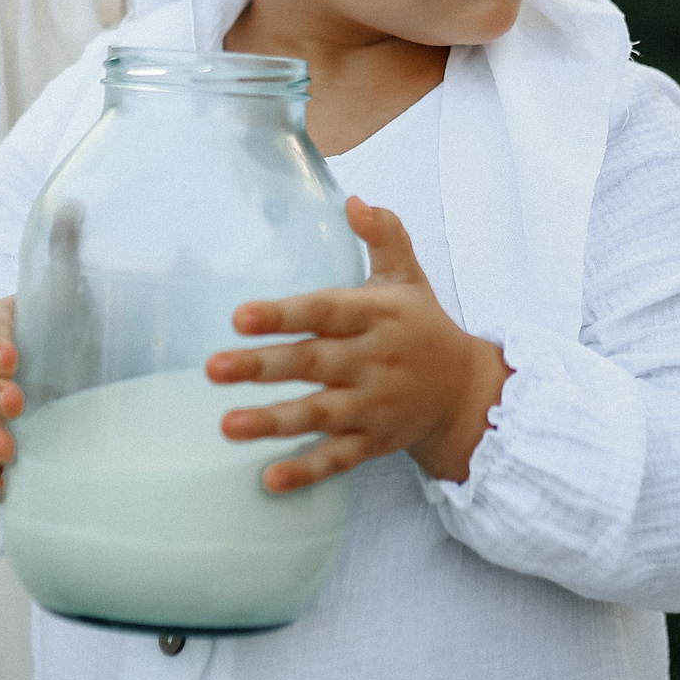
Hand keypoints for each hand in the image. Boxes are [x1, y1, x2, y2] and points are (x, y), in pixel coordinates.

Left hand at [207, 197, 510, 491]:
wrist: (467, 392)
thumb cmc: (423, 326)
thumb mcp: (408, 276)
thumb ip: (384, 235)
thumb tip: (354, 199)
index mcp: (376, 316)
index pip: (325, 311)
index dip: (283, 314)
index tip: (240, 316)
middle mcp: (373, 361)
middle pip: (311, 364)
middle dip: (261, 367)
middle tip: (212, 368)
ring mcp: (373, 406)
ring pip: (319, 415)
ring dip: (273, 422)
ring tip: (226, 425)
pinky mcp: (373, 443)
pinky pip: (338, 459)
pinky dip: (306, 472)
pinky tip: (268, 479)